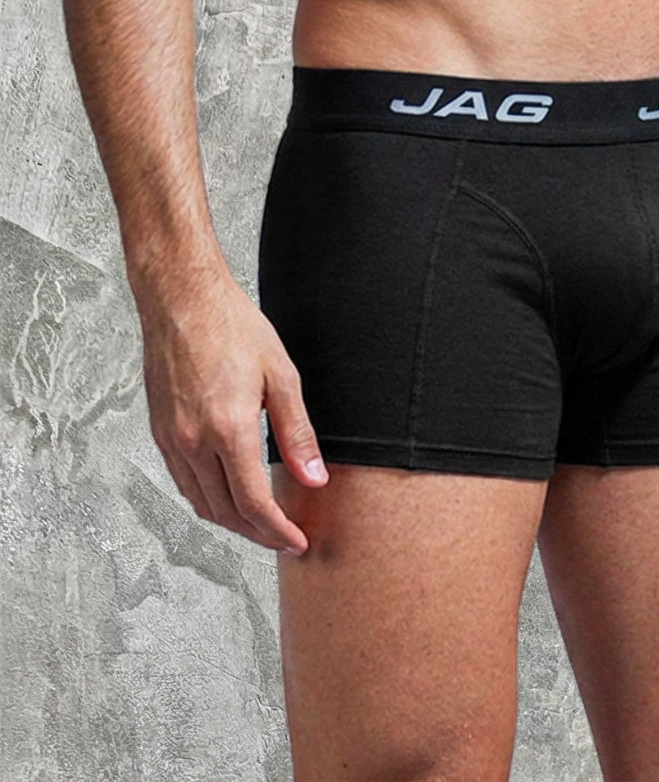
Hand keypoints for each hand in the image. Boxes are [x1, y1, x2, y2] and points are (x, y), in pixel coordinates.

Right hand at [137, 263, 327, 554]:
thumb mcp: (281, 377)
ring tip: (263, 524)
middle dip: (258, 534)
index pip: (254, 504)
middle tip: (286, 539)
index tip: (297, 542)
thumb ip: (297, 434)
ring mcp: (171, 439)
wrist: (182, 300)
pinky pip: (184, 483)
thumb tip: (314, 478)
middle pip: (226, 513)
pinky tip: (229, 495)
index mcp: (228, 429)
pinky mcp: (160, 432)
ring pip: (201, 503)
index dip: (278, 531)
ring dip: (232, 522)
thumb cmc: (233, 328)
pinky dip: (209, 500)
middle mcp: (193, 442)